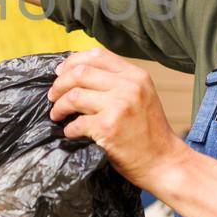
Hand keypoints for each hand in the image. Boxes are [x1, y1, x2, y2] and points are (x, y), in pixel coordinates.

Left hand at [47, 48, 189, 192]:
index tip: (61, 72)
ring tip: (57, 114)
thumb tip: (76, 72)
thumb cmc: (148, 131)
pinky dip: (68, 128)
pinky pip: (76, 123)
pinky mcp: (108, 127)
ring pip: (74, 95)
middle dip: (60, 84)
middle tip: (53, 96)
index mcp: (136, 75)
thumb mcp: (141, 96)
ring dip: (59, 106)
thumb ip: (117, 82)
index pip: (97, 55)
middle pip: (80, 73)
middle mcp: (129, 86)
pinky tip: (71, 132)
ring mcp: (119, 106)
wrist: (164, 161)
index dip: (73, 61)